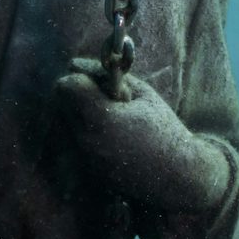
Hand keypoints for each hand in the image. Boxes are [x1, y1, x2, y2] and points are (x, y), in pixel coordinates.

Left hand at [51, 58, 228, 212]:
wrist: (177, 176)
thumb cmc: (163, 129)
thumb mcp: (142, 93)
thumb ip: (106, 75)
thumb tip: (73, 63)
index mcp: (101, 118)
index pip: (66, 86)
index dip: (80, 79)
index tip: (98, 81)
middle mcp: (86, 141)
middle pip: (61, 104)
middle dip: (78, 96)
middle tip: (105, 99)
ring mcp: (84, 159)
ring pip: (65, 124)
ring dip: (81, 115)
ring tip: (112, 120)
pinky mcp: (87, 172)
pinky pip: (75, 143)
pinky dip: (88, 135)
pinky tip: (113, 138)